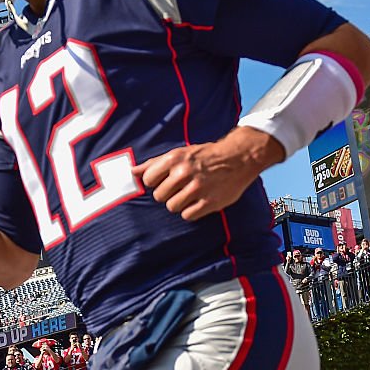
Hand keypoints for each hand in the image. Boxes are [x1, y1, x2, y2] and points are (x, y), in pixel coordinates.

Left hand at [132, 127, 282, 220]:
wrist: (237, 158)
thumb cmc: (204, 156)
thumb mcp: (180, 153)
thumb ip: (155, 163)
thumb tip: (132, 172)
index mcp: (174, 159)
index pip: (148, 180)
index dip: (156, 182)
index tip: (166, 180)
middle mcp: (184, 173)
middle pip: (159, 196)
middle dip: (168, 193)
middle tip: (181, 187)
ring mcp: (197, 188)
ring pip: (172, 207)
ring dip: (179, 203)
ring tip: (190, 194)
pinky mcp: (209, 202)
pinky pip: (188, 216)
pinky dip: (192, 211)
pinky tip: (199, 201)